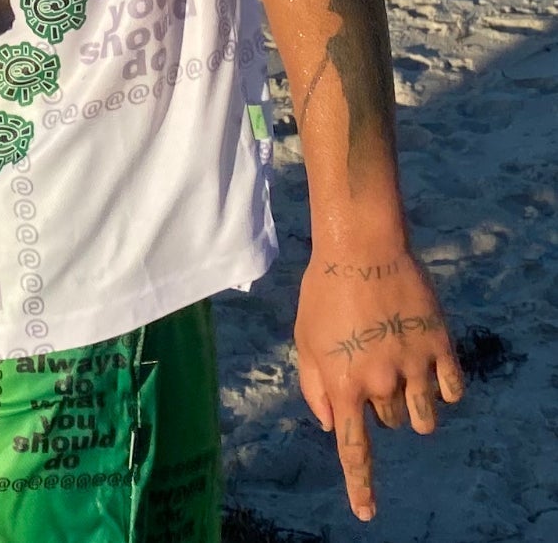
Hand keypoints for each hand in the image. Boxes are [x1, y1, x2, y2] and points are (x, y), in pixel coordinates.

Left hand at [295, 247, 464, 522]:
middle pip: (390, 422)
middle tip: (373, 359)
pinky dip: (443, 386)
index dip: (361, 485)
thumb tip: (330, 425)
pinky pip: (451, 389)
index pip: (354, 449)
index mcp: (344, 383)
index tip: (367, 513)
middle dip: (382, 402)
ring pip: (423, 415)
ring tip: (403, 365)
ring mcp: (412, 364)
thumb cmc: (325, 289)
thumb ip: (314, 385)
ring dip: (414, 403)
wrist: (361, 244)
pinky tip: (430, 362)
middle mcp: (380, 382)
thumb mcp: (305, 337)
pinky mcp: (439, 344)